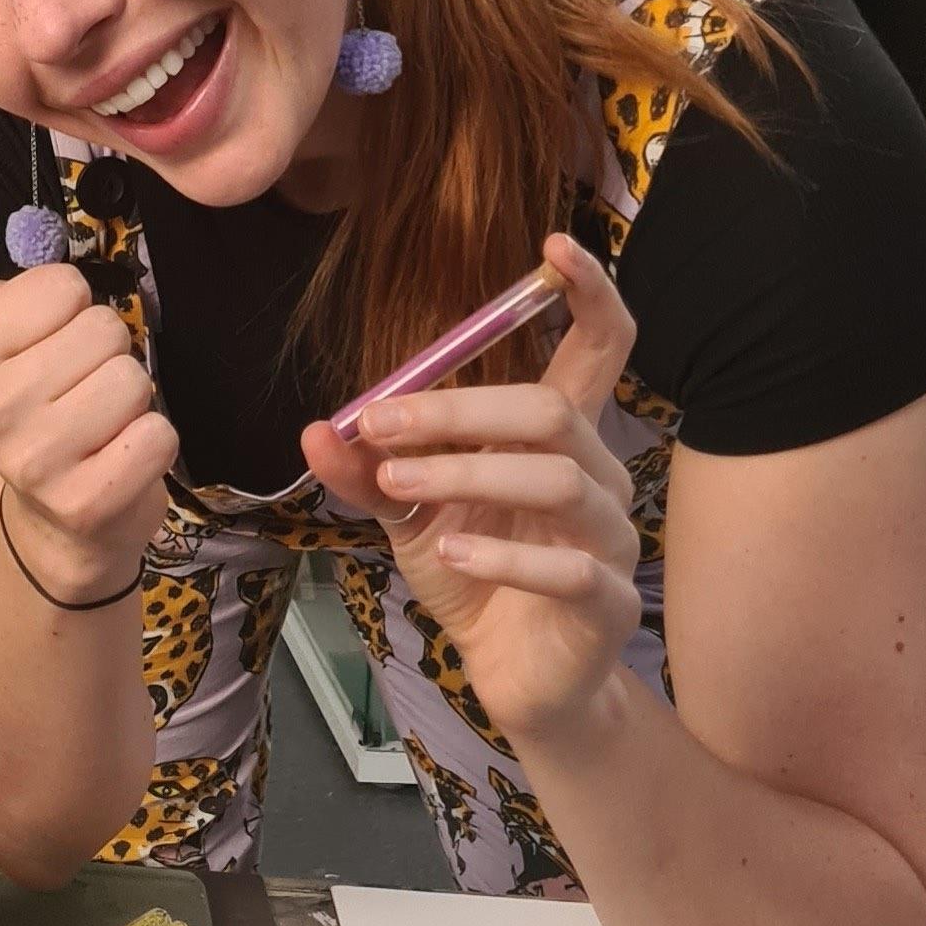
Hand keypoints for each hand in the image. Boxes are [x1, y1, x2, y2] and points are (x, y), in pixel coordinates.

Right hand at [0, 207, 176, 603]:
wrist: (61, 518)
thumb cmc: (26, 403)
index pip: (64, 285)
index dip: (69, 314)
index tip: (46, 350)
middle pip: (102, 329)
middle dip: (104, 357)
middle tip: (75, 393)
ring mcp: (30, 464)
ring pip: (132, 379)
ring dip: (131, 402)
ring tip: (97, 427)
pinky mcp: (85, 503)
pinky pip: (156, 435)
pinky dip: (152, 444)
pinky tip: (117, 462)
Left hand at [299, 231, 642, 742]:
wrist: (510, 677)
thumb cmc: (473, 574)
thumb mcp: (406, 514)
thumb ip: (367, 470)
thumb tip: (316, 428)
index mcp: (557, 437)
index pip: (599, 346)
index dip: (589, 293)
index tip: (553, 248)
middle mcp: (596, 475)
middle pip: (552, 408)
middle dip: (459, 410)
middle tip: (379, 427)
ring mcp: (609, 538)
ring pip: (560, 476)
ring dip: (467, 472)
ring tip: (401, 487)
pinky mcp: (606, 601)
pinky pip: (566, 565)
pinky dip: (501, 553)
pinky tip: (449, 553)